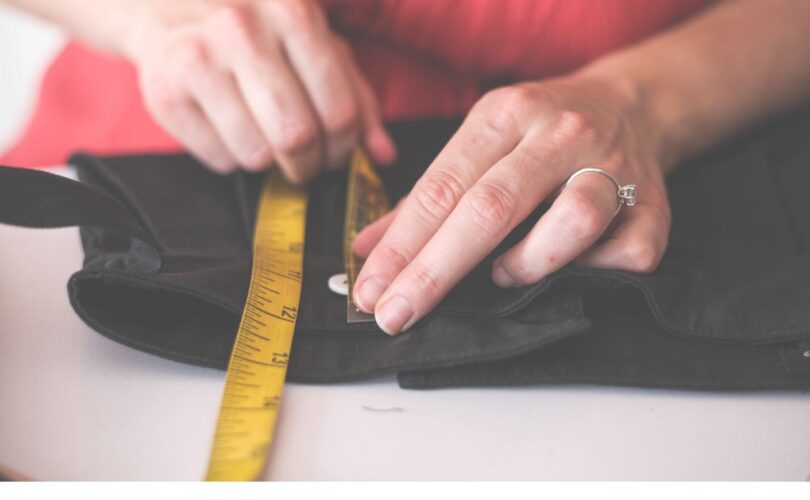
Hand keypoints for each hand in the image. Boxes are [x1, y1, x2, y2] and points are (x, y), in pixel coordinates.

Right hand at [124, 0, 395, 180]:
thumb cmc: (260, 34)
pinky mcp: (164, 92)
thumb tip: (384, 154)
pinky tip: (229, 131)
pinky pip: (219, 159)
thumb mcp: (318, 48)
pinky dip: (232, 159)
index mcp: (293, 15)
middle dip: (309, 165)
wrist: (170, 6)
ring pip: (256, 154)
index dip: (344, 148)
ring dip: (269, 164)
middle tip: (305, 164)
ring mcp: (197, 58)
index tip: (336, 154)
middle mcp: (242, 30)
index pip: (338, 111)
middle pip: (296, 136)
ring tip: (265, 142)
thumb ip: (358, 99)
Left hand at [352, 76, 671, 334]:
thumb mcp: (479, 144)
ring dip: (526, 264)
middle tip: (396, 314)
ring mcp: (613, 166)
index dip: (401, 246)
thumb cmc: (540, 135)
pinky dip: (591, 274)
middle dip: (434, 271)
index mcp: (505, 113)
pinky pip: (625, 254)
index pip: (441, 188)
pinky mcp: (655, 206)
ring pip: (570, 222)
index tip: (371, 292)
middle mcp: (559, 133)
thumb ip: (424, 198)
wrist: (632, 106)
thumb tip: (366, 249)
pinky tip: (569, 270)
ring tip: (503, 274)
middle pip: (490, 208)